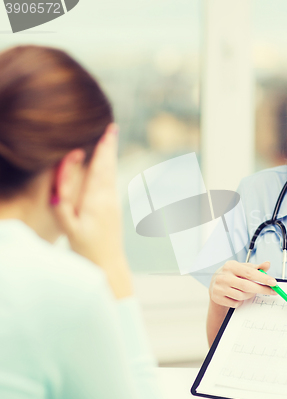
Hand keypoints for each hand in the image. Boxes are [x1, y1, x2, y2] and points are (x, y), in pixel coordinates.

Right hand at [54, 123, 131, 297]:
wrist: (109, 264)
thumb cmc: (88, 249)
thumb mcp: (72, 232)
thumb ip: (63, 213)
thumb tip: (55, 195)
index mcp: (97, 201)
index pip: (100, 169)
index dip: (103, 150)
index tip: (108, 132)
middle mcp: (108, 199)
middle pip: (108, 167)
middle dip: (109, 147)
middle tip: (113, 127)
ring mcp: (113, 203)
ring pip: (111, 174)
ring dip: (110, 156)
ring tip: (110, 139)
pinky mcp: (113, 209)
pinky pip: (110, 183)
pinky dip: (108, 169)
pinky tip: (107, 166)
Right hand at [209, 260, 277, 308]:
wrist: (214, 283)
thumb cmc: (232, 274)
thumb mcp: (242, 268)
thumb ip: (256, 267)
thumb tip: (267, 264)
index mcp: (231, 266)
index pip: (249, 272)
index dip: (263, 278)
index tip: (273, 282)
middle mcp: (223, 276)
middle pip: (246, 286)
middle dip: (261, 289)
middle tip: (271, 291)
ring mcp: (219, 287)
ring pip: (241, 296)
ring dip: (248, 296)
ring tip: (248, 291)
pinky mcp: (217, 298)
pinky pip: (235, 303)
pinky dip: (240, 301)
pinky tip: (237, 296)